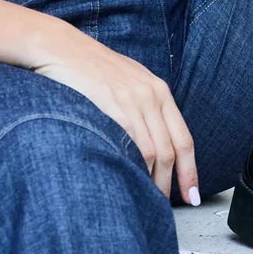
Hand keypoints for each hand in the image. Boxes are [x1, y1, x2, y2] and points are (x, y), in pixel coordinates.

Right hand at [29, 25, 199, 204]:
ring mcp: (134, 103)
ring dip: (151, 181)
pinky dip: (134, 168)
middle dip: (169, 184)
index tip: (191, 194)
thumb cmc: (89, 67)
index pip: (184, 139)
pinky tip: (129, 180)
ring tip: (143, 197)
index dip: (190, 172)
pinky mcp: (114, 109)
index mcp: (159, 91)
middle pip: (171, 152)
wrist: (61, 49)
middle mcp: (152, 97)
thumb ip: (144, 106)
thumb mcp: (127, 81)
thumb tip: (152, 139)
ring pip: (154, 154)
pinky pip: (132, 147)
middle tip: (162, 204)